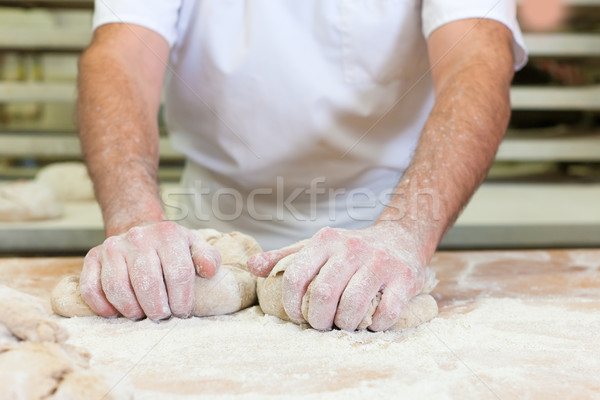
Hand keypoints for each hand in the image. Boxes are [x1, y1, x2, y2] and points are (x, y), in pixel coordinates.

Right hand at [80, 221, 220, 319]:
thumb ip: (207, 257)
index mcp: (168, 235)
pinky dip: (103, 307)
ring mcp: (113, 247)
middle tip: (162, 317)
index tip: (182, 312)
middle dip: (157, 309)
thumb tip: (210, 271)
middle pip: (147, 283)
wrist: (140, 230)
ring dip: (131, 310)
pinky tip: (116, 313)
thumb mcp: (194, 245)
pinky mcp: (93, 257)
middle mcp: (139, 238)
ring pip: (117, 288)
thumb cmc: (171, 246)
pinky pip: (91, 288)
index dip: (182, 300)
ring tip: (142, 315)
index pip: (178, 273)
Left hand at [248, 224, 431, 330]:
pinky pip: (386, 313)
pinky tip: (371, 321)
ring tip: (344, 323)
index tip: (297, 315)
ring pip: (354, 306)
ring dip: (345, 325)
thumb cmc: (351, 249)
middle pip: (324, 295)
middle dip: (318, 320)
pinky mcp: (404, 278)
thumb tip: (252, 267)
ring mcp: (380, 262)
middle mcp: (352, 248)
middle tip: (321, 324)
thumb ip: (285, 258)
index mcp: (326, 240)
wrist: (401, 238)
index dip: (292, 304)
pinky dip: (376, 325)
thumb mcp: (317, 247)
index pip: (296, 276)